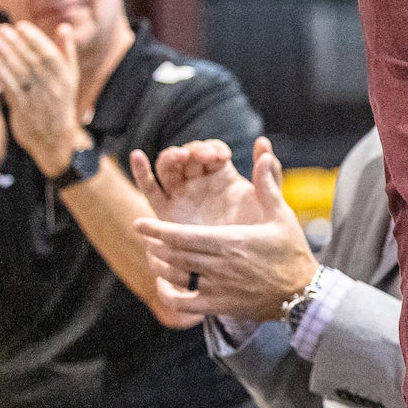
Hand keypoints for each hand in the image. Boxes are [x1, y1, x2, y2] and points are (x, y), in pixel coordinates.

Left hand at [0, 20, 86, 176]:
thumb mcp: (69, 77)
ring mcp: (38, 99)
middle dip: (16, 44)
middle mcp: (53, 88)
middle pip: (33, 61)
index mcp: (65, 77)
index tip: (20, 26)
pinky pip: (12, 90)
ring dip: (6, 56)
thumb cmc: (59, 102)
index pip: (50, 54)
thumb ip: (66, 52)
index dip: (35, 39)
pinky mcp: (23, 110)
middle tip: (0, 30)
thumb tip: (64, 27)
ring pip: (21, 74)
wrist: (56, 139)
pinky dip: (2, 76)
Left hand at [130, 137, 319, 323]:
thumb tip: (263, 151)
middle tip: (147, 238)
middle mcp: (219, 265)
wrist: (304, 293)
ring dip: (159, 265)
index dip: (155, 230)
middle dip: (154, 245)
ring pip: (174, 276)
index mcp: (229, 241)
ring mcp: (218, 288)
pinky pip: (182, 303)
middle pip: (171, 254)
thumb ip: (267, 184)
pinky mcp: (219, 306)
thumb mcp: (281, 215)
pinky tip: (165, 286)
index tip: (139, 224)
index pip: (179, 235)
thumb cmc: (292, 251)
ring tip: (155, 256)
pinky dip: (168, 294)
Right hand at [132, 137, 258, 226]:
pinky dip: (141, 171)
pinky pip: (149, 188)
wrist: (238, 265)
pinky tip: (138, 156)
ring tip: (182, 157)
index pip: (212, 151)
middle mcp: (198, 181)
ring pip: (168, 167)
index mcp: (222, 175)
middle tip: (206, 157)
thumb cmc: (255, 234)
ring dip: (172, 157)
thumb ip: (270, 177)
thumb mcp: (267, 205)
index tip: (222, 155)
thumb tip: (264, 141)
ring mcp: (180, 194)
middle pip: (189, 156)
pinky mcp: (164, 210)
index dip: (213, 148)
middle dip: (195, 151)